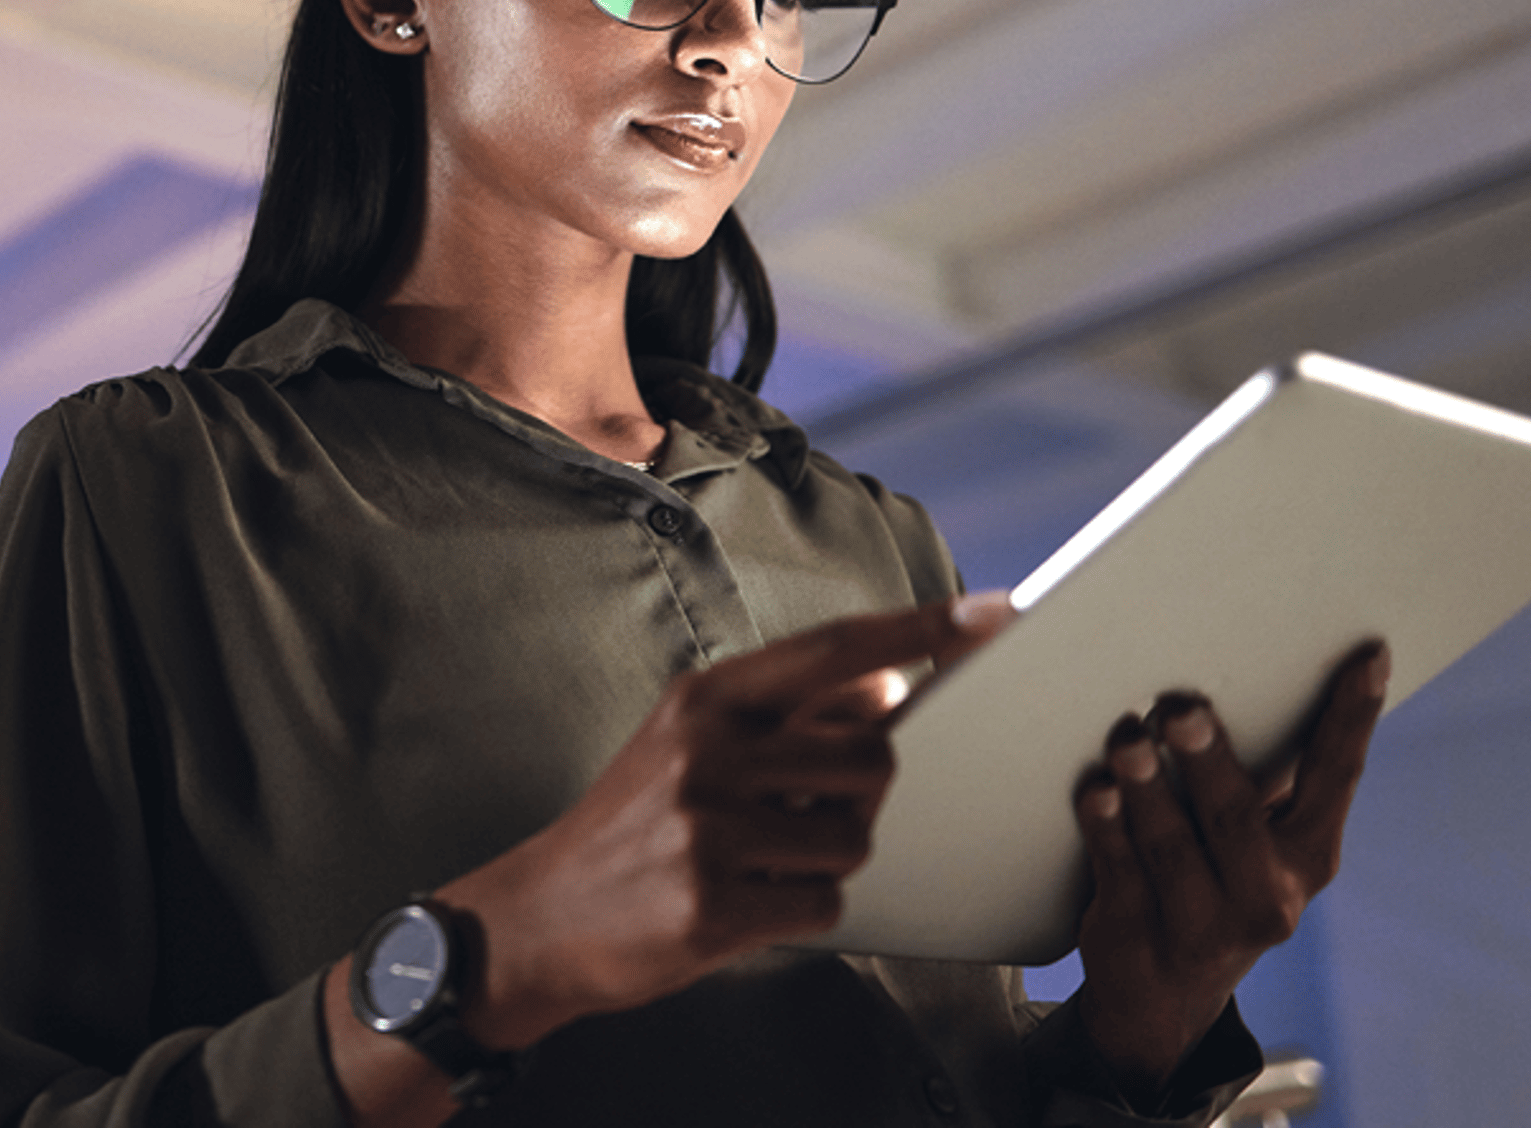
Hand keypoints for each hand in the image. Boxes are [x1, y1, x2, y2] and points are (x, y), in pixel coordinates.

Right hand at [444, 592, 1013, 1050]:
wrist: (538, 916)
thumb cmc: (633, 823)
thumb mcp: (694, 743)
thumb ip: (789, 714)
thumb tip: (888, 689)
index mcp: (709, 698)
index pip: (838, 649)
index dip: (921, 629)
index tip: (991, 613)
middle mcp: (709, 751)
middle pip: (872, 756)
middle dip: (860, 792)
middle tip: (799, 812)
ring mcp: (708, 829)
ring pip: (854, 836)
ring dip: (828, 857)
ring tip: (761, 860)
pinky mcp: (713, 905)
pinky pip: (823, 904)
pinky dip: (801, 910)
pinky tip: (745, 902)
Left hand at [1072, 640, 1388, 1101]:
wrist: (1160, 997)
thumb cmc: (1210, 873)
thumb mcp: (1251, 835)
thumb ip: (1257, 770)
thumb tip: (1239, 658)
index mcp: (1308, 855)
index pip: (1336, 777)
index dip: (1353, 715)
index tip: (1367, 653)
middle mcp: (1268, 895)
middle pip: (1237, 817)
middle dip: (1207, 758)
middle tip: (1181, 705)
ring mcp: (1204, 926)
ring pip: (1172, 848)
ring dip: (1146, 788)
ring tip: (1125, 738)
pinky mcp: (1139, 938)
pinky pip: (1120, 874)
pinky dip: (1105, 829)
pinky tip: (1094, 790)